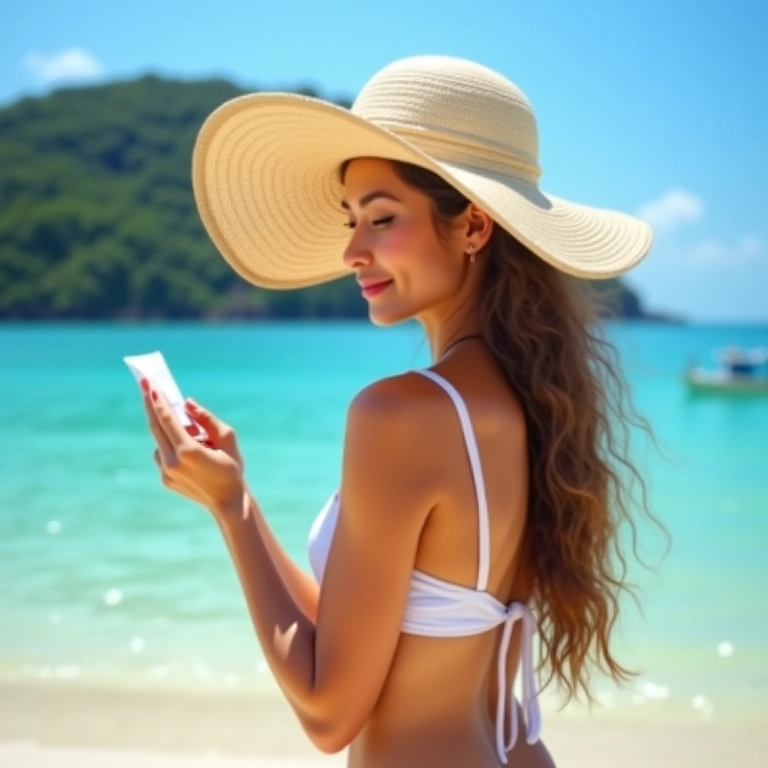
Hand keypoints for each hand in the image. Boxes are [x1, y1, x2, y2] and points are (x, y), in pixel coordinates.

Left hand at [142, 380, 245, 517]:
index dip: (158, 400)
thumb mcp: (227, 438)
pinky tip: (189, 451)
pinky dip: (170, 445)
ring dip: (166, 429)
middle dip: (150, 406)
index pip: (167, 419)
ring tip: (189, 431)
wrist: (228, 501)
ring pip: (159, 441)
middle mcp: (172, 462)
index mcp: (189, 451)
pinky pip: (162, 454)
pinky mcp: (165, 480)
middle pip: (156, 427)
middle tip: (145, 386)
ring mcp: (166, 473)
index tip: (149, 384)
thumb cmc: (232, 466)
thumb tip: (187, 404)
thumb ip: (206, 418)